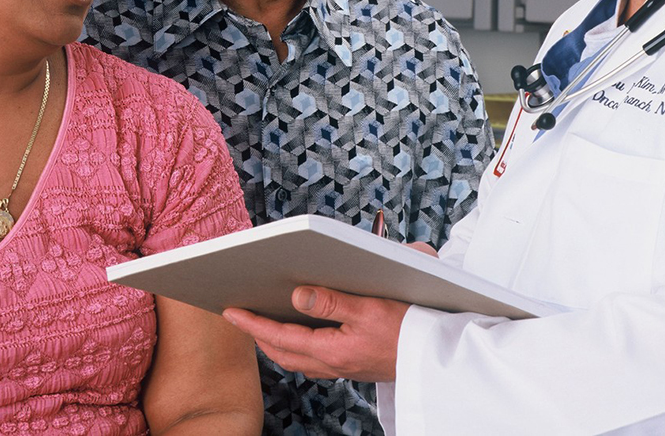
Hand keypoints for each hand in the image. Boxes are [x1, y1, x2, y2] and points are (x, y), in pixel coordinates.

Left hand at [223, 286, 407, 382]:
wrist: (434, 358)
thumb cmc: (408, 330)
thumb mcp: (369, 309)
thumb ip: (331, 302)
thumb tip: (296, 296)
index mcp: (332, 350)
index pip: (280, 337)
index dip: (252, 324)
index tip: (230, 311)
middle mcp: (333, 363)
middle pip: (282, 353)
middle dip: (257, 335)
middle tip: (239, 317)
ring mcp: (342, 366)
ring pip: (296, 358)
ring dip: (275, 343)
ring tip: (262, 324)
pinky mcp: (352, 364)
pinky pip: (313, 359)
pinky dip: (297, 346)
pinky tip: (300, 334)